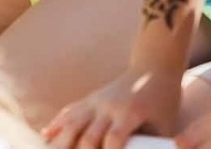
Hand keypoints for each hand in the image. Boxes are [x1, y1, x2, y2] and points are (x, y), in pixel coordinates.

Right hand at [45, 65, 182, 148]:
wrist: (153, 69)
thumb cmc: (163, 102)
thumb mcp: (164, 125)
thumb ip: (152, 145)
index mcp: (130, 113)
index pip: (114, 138)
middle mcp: (108, 106)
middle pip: (88, 134)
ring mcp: (96, 101)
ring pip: (72, 122)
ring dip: (61, 141)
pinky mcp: (90, 99)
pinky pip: (69, 112)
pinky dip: (56, 124)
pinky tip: (46, 136)